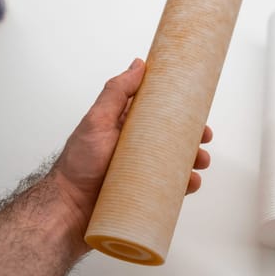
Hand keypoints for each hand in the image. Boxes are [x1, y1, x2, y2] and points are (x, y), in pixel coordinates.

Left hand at [53, 58, 212, 232]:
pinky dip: (184, 185)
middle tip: (205, 137)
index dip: (179, 108)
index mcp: (127, 126)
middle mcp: (136, 147)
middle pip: (172, 137)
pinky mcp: (145, 192)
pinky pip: (171, 188)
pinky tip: (191, 182)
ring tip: (201, 162)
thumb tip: (138, 65)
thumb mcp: (97, 121)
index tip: (197, 105)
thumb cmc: (78, 164)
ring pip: (175, 162)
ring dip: (194, 160)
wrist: (69, 210)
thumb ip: (116, 92)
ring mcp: (141, 170)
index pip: (158, 111)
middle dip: (192, 136)